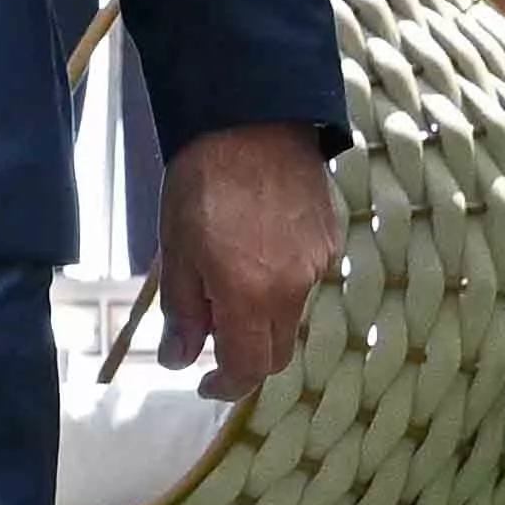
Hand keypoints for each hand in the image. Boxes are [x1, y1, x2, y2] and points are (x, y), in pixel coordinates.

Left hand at [157, 124, 342, 393]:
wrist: (251, 119)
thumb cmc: (202, 182)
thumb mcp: (176, 252)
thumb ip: (183, 313)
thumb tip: (180, 360)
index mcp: (249, 295)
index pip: (248, 368)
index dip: (226, 386)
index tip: (205, 383)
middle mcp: (292, 288)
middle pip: (277, 352)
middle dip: (246, 358)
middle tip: (211, 339)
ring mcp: (316, 262)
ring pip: (291, 315)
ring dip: (261, 317)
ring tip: (225, 278)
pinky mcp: (328, 238)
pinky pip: (304, 279)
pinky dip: (279, 284)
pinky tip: (253, 249)